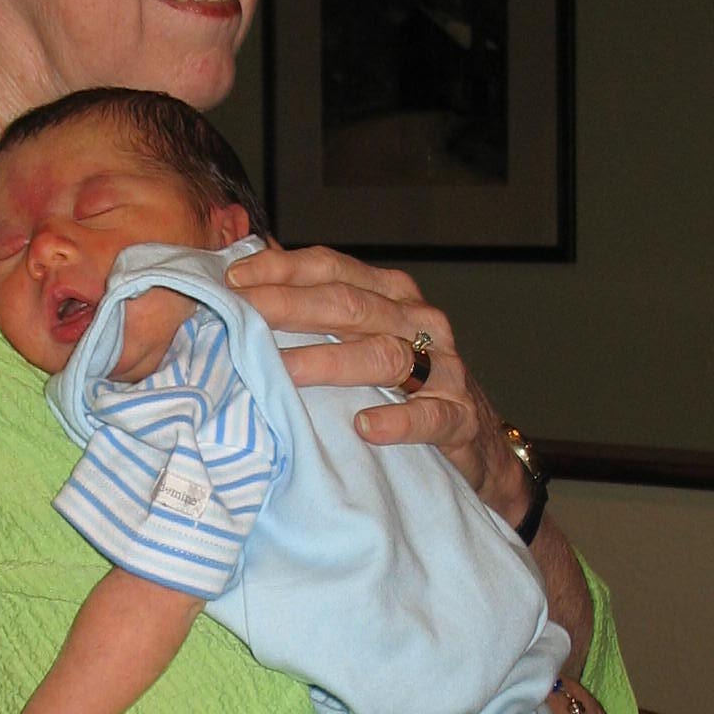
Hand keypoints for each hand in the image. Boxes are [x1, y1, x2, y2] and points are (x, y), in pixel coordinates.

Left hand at [224, 243, 534, 528]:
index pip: (333, 270)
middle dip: (291, 307)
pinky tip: (365, 426)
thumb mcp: (364, 340)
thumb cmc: (406, 387)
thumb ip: (316, 315)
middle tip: (244, 315)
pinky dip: (398, 419)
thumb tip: (243, 287)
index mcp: (392, 295)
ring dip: (330, 363)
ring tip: (285, 371)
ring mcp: (445, 370)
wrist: (479, 444)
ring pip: (384, 356)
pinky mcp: (461, 417)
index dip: (283, 270)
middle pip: (351, 306)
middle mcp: (419, 323)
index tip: (234, 281)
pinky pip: (430, 416)